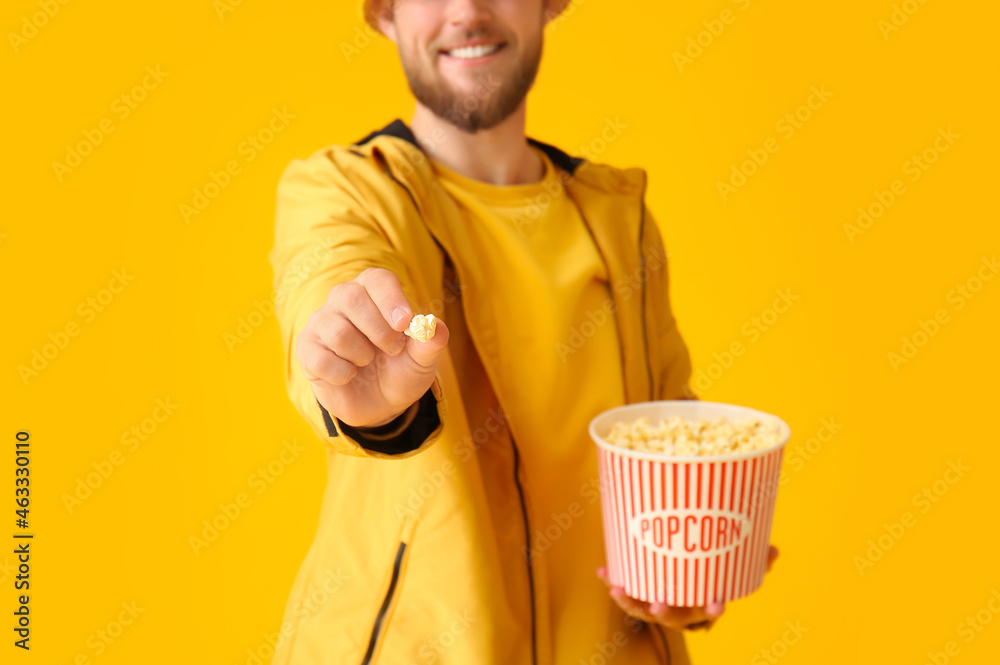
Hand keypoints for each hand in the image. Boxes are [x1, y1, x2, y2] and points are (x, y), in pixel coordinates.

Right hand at [296, 267, 448, 426]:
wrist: (380, 403)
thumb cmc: (400, 369)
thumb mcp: (422, 359)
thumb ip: (431, 342)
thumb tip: (436, 327)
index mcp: (373, 290)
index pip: (377, 279)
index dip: (390, 298)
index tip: (404, 322)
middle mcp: (342, 299)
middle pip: (352, 299)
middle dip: (380, 331)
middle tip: (394, 349)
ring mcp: (321, 322)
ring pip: (338, 332)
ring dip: (362, 355)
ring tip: (368, 361)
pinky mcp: (307, 349)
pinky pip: (321, 360)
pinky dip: (343, 374)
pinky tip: (349, 374)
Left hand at [597, 545, 779, 631]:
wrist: (684, 582)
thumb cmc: (712, 573)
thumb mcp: (734, 567)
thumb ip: (755, 559)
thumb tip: (775, 550)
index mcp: (704, 607)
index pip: (709, 613)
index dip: (711, 611)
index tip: (718, 604)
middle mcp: (682, 612)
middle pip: (675, 619)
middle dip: (668, 613)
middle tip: (661, 604)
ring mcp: (660, 607)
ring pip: (644, 611)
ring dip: (630, 602)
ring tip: (618, 589)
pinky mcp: (640, 597)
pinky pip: (626, 594)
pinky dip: (614, 583)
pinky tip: (604, 573)